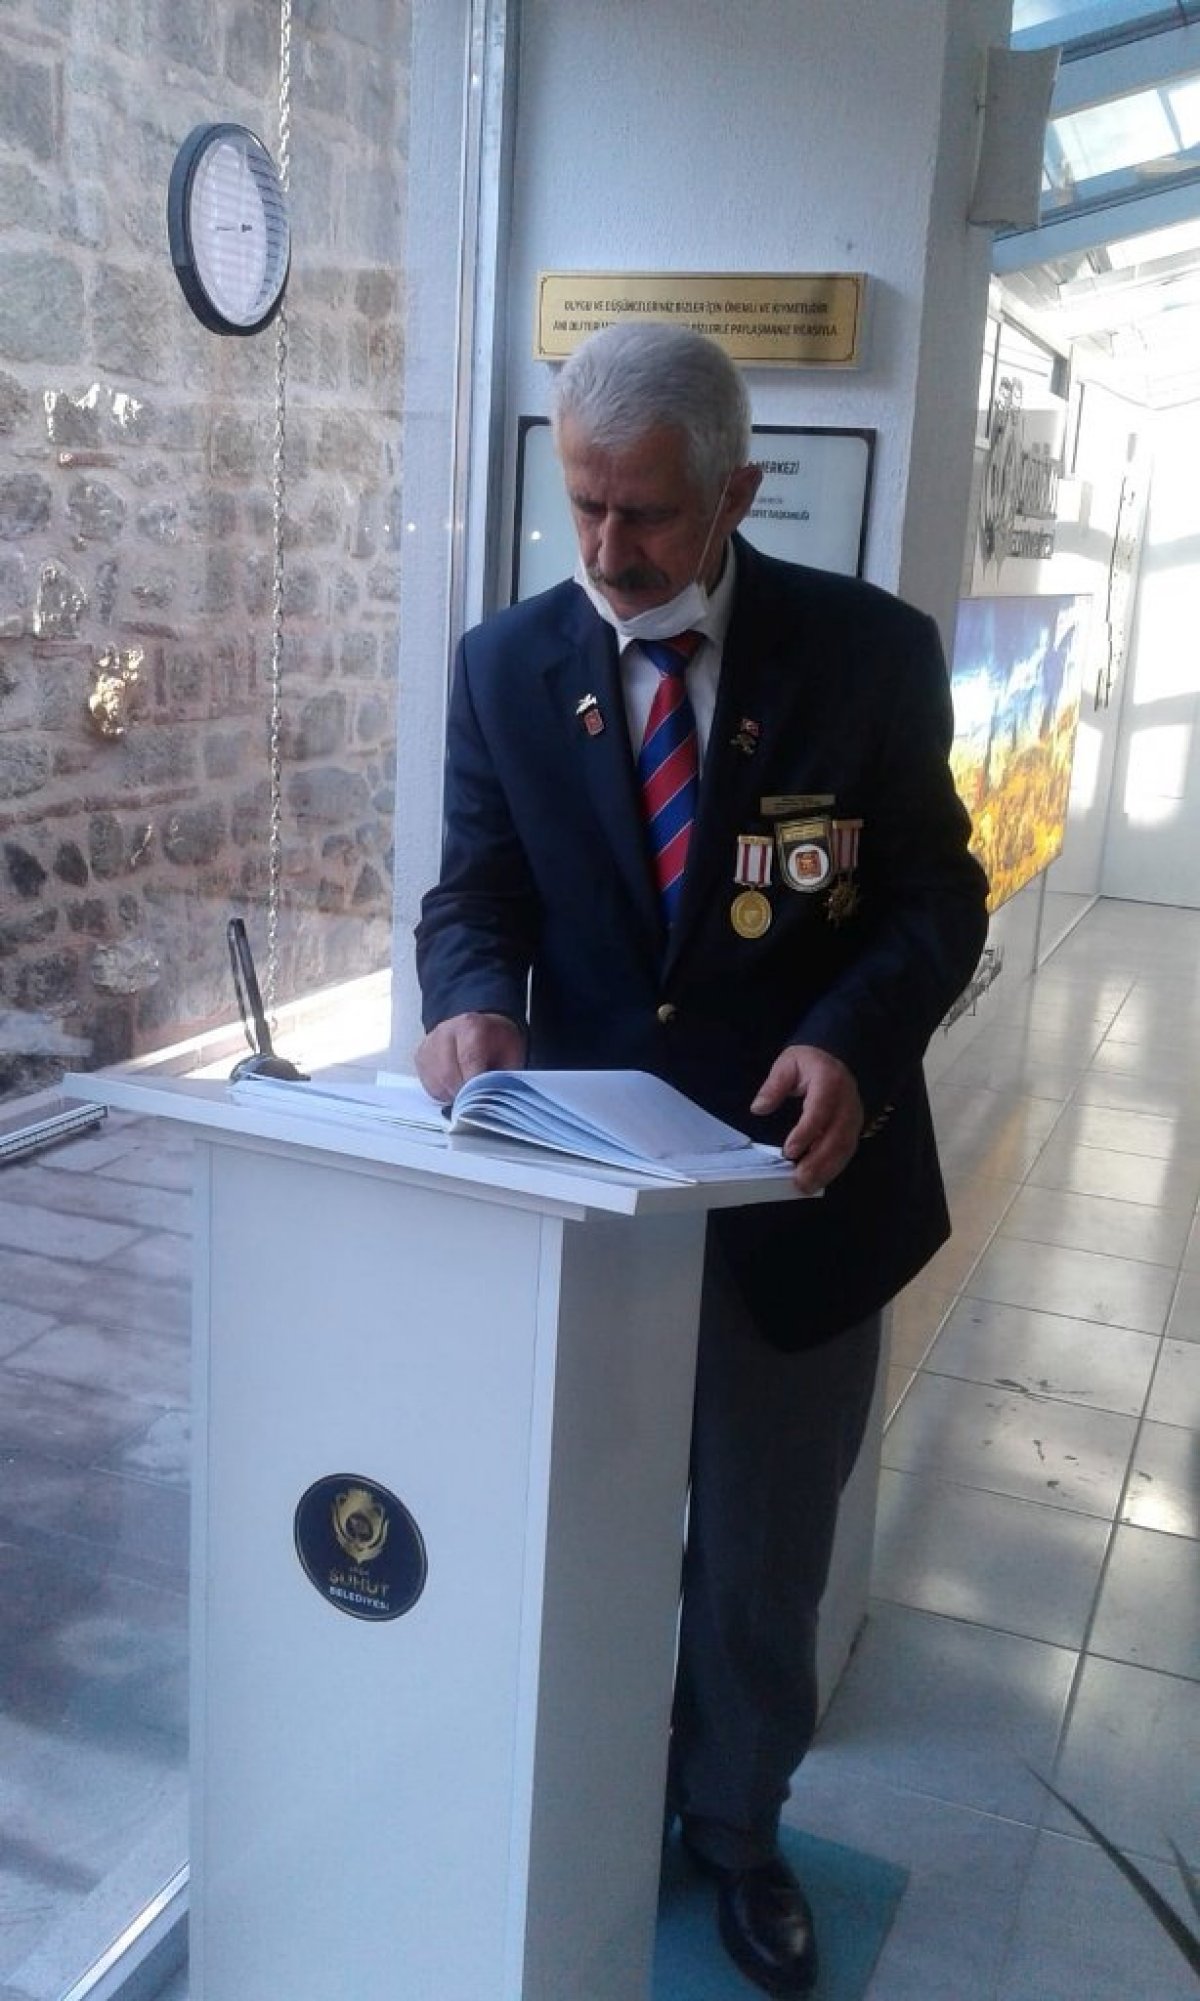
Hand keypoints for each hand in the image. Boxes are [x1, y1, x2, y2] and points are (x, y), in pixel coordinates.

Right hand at [414, 1012, 525, 1101]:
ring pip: (436, 1082)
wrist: (482, 1027)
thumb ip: (502, 1077)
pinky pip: (428, 1084)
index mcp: (471, 1026)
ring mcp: (429, 1044)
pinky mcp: (420, 1056)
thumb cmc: (498, 1043)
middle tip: (476, 1102)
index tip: (482, 1101)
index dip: (475, 1086)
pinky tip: (455, 1088)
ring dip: (452, 1095)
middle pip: (448, 1074)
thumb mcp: (511, 1055)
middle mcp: (445, 1031)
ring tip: (467, 1094)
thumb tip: (492, 1100)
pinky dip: (443, 1093)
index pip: (468, 1060)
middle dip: (463, 1094)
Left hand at [750, 1044, 863, 1194]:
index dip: (806, 1133)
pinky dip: (834, 1168)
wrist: (836, 1057)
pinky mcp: (855, 1128)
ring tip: (807, 1186)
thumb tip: (758, 1108)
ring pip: (845, 1147)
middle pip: (837, 1135)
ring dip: (827, 1170)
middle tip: (799, 1180)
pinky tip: (818, 1180)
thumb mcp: (788, 1064)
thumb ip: (773, 1086)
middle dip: (818, 1161)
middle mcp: (847, 1102)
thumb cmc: (809, 1062)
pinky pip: (847, 1151)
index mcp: (829, 1082)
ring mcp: (854, 1116)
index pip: (820, 1110)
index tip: (789, 1151)